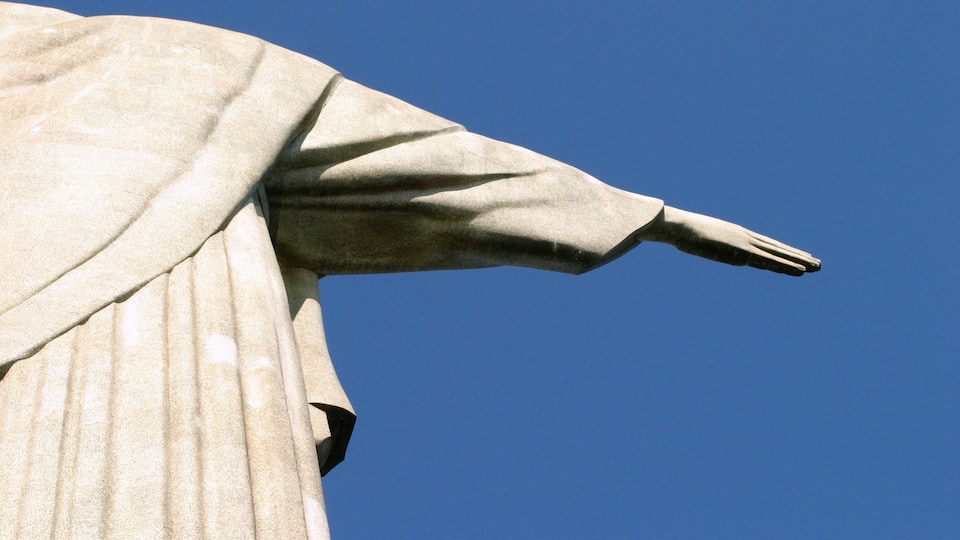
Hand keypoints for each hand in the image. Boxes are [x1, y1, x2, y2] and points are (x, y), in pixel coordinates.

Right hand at [643, 207, 820, 275]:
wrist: (679, 225)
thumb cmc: (683, 231)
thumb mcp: (698, 239)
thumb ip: (705, 243)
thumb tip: (697, 244)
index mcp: (737, 236)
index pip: (766, 245)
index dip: (784, 251)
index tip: (799, 256)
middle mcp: (746, 238)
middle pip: (777, 249)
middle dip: (798, 257)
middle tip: (819, 264)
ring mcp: (746, 244)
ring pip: (779, 255)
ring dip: (799, 262)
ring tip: (818, 267)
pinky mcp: (742, 252)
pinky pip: (770, 261)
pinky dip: (787, 265)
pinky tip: (801, 270)